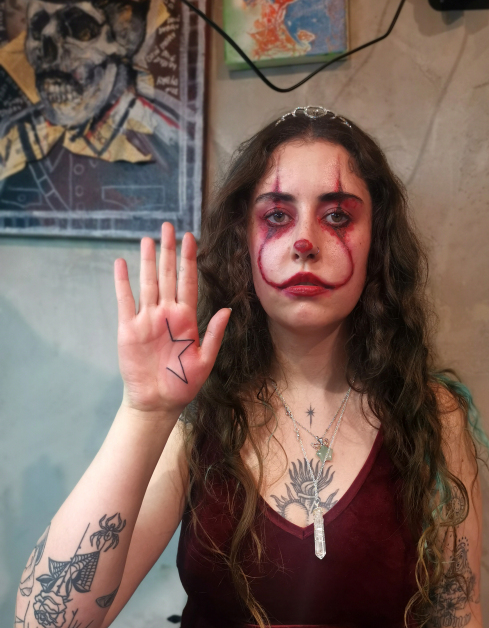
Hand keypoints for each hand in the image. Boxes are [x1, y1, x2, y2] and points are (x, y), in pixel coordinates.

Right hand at [114, 222, 229, 414]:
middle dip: (169, 251)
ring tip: (149, 239)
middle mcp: (167, 314)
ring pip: (148, 282)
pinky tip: (121, 263)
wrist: (158, 402)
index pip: (188, 282)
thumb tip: (227, 310)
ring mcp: (147, 319)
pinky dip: (122, 282)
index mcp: (187, 319)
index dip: (189, 260)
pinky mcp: (129, 328)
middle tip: (168, 226)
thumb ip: (213, 334)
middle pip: (168, 276)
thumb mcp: (205, 361)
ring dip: (148, 261)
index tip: (192, 237)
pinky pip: (125, 300)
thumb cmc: (184, 384)